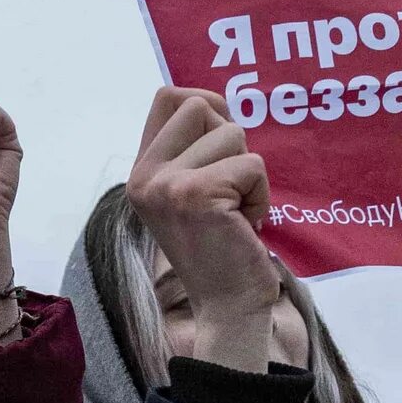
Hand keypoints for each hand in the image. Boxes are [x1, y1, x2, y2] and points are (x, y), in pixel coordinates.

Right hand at [126, 88, 277, 371]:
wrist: (227, 305)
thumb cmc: (221, 245)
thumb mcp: (191, 190)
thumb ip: (191, 149)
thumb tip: (214, 102)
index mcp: (141, 172)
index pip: (168, 97)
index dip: (206, 105)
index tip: (221, 145)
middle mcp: (145, 176)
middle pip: (200, 105)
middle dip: (231, 140)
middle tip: (230, 187)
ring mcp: (166, 185)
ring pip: (232, 133)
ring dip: (248, 172)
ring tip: (235, 210)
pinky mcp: (197, 195)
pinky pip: (251, 165)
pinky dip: (260, 194)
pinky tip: (245, 224)